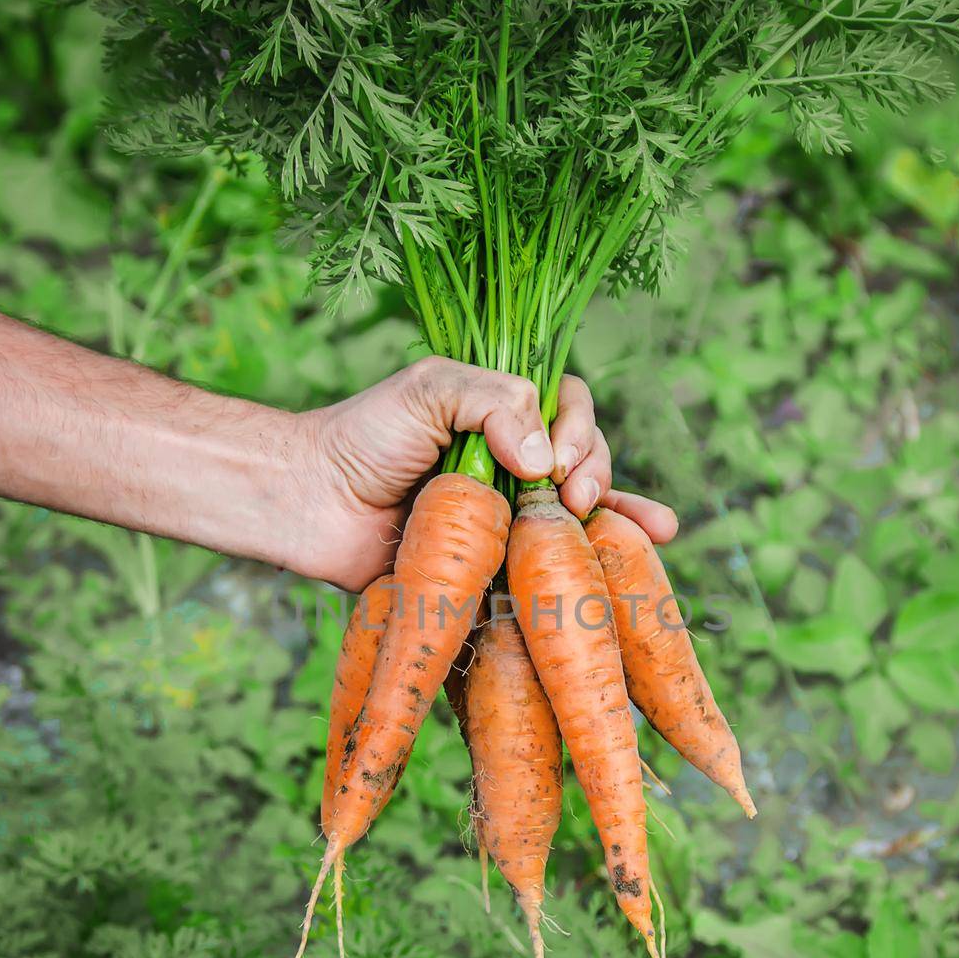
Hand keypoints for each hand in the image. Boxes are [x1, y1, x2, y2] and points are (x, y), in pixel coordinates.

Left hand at [297, 357, 677, 590]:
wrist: (311, 504)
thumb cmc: (363, 437)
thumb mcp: (431, 388)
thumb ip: (494, 400)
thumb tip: (545, 459)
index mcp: (499, 416)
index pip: (569, 410)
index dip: (578, 429)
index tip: (554, 457)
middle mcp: (511, 465)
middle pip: (586, 463)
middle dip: (598, 474)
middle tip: (575, 496)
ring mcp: (506, 518)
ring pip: (581, 516)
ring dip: (622, 519)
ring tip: (647, 529)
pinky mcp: (494, 567)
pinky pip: (548, 569)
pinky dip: (594, 568)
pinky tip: (644, 557)